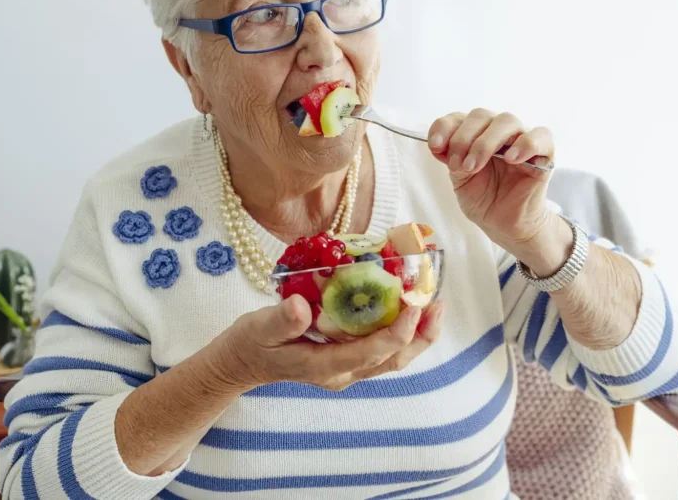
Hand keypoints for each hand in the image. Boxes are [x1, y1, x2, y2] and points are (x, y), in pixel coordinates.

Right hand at [209, 295, 443, 391]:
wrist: (240, 363)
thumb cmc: (250, 343)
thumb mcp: (259, 327)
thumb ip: (281, 319)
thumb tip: (301, 306)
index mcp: (324, 367)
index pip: (372, 353)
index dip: (398, 330)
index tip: (414, 304)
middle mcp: (342, 373)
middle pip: (392, 360)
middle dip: (420, 335)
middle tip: (437, 303)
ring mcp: (345, 370)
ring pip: (391, 358)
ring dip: (415, 334)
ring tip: (432, 305)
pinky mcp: (344, 360)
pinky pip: (380, 350)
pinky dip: (398, 331)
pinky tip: (403, 308)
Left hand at [428, 109, 554, 248]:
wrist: (503, 223)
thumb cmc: (483, 198)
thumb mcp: (459, 179)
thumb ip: (451, 159)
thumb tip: (440, 144)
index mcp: (474, 134)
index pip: (458, 118)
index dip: (444, 128)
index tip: (435, 147)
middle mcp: (497, 131)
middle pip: (481, 115)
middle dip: (463, 139)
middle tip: (458, 166)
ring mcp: (520, 139)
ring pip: (507, 121)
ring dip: (485, 143)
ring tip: (475, 166)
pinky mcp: (544, 153)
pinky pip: (541, 136)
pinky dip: (525, 143)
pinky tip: (511, 159)